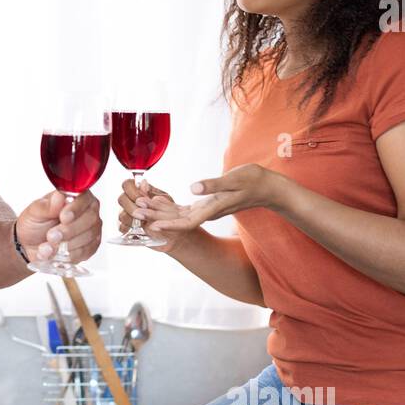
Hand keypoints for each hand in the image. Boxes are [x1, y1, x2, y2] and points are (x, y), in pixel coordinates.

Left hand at [15, 189, 101, 264]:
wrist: (29, 245)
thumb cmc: (34, 224)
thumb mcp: (35, 212)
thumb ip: (48, 205)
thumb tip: (59, 196)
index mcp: (77, 197)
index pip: (84, 198)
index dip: (75, 208)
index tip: (63, 217)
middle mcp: (88, 211)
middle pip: (90, 219)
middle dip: (69, 230)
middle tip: (51, 236)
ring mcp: (91, 230)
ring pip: (87, 237)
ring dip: (65, 244)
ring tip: (47, 247)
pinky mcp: (90, 247)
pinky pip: (84, 252)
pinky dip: (67, 255)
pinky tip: (54, 254)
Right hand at [116, 178, 190, 253]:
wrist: (174, 229)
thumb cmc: (169, 212)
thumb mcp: (164, 199)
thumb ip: (152, 192)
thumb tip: (143, 183)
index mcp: (139, 191)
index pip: (127, 185)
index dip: (131, 191)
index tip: (140, 199)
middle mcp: (131, 201)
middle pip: (122, 199)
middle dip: (131, 207)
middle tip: (142, 214)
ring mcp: (128, 214)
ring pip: (121, 214)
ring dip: (131, 219)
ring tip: (142, 222)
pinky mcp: (128, 227)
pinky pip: (122, 227)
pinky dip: (128, 229)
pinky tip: (136, 230)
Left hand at [134, 164, 284, 232]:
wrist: (268, 188)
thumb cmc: (254, 181)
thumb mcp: (234, 178)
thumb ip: (213, 184)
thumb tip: (192, 188)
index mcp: (214, 209)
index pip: (187, 222)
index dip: (169, 225)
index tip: (153, 226)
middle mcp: (208, 212)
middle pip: (179, 219)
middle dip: (157, 217)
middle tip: (136, 211)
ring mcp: (208, 209)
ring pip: (180, 215)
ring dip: (161, 211)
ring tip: (141, 205)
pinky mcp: (208, 204)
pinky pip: (185, 209)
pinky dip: (171, 206)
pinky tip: (158, 199)